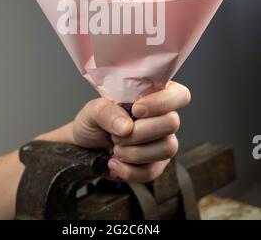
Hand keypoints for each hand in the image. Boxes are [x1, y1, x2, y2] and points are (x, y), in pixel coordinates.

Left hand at [59, 81, 190, 183]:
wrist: (85, 146)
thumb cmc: (93, 121)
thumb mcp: (92, 110)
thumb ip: (106, 111)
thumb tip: (126, 126)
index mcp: (153, 95)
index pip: (179, 94)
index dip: (161, 102)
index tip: (136, 110)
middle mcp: (163, 117)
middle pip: (172, 122)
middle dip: (139, 132)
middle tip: (117, 134)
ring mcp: (163, 142)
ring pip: (167, 148)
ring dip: (134, 152)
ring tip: (116, 148)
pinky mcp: (156, 164)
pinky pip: (153, 171)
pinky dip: (129, 170)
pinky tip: (114, 163)